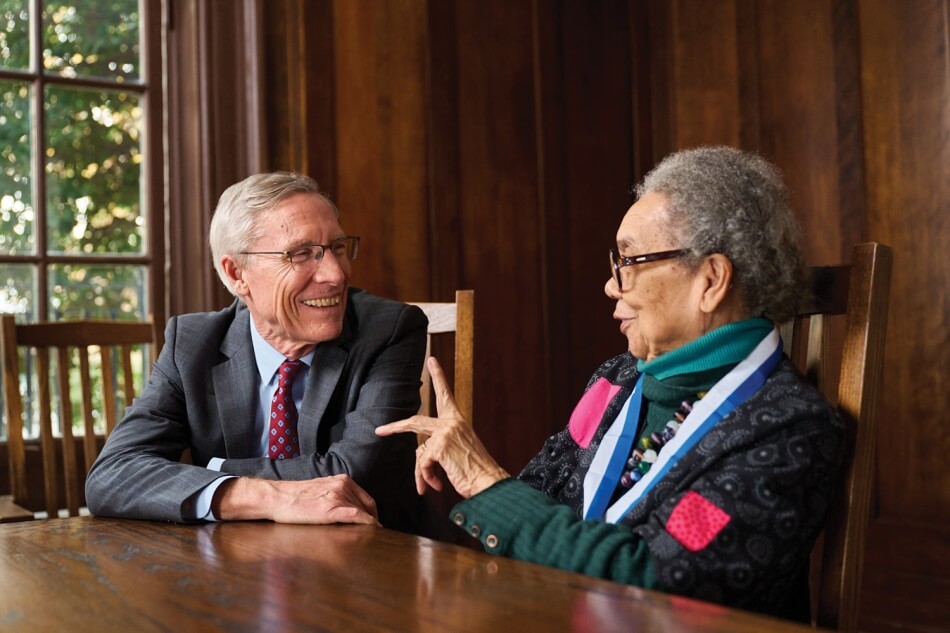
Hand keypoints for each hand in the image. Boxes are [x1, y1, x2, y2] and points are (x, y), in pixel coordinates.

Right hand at [213, 474, 379, 525]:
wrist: (277, 497)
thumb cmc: (295, 498)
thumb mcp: (322, 491)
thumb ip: (337, 497)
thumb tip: (349, 512)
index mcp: (342, 480)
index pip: (367, 499)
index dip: (373, 514)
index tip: (374, 525)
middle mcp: (343, 485)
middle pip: (367, 507)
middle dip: (372, 521)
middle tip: (374, 535)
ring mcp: (338, 496)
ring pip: (363, 513)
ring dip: (368, 526)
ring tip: (370, 538)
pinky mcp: (332, 509)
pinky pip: (357, 517)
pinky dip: (367, 524)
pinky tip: (372, 531)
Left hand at [375, 356, 508, 498]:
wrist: (489, 483)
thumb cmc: (475, 470)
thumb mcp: (457, 452)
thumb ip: (440, 445)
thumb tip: (420, 455)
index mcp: (458, 421)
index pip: (445, 394)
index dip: (438, 377)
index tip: (432, 361)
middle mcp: (452, 422)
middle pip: (415, 421)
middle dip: (395, 427)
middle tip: (380, 430)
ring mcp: (446, 432)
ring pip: (419, 452)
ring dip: (421, 473)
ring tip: (428, 486)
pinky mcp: (440, 446)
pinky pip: (423, 464)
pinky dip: (427, 478)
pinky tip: (437, 485)